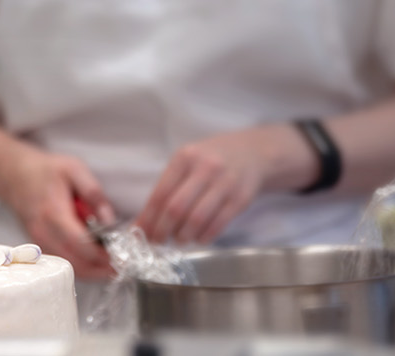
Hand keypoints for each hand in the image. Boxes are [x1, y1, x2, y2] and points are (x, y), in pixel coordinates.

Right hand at [2, 151, 113, 279]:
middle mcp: (43, 233)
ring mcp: (39, 242)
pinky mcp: (39, 247)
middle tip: (122, 264)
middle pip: (76, 263)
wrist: (13, 175)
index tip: (122, 254)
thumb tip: (110, 220)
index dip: (102, 254)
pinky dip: (81, 266)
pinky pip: (63, 263)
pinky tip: (95, 258)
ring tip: (112, 263)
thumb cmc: (45, 171)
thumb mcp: (74, 169)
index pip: (80, 244)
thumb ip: (94, 193)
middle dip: (101, 269)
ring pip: (69, 268)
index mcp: (53, 213)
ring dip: (92, 271)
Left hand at [136, 128, 271, 244]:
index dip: (149, 217)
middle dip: (163, 229)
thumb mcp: (187, 163)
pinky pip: (218, 223)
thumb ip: (167, 188)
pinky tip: (198, 238)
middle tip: (158, 241)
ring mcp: (225, 183)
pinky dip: (204, 236)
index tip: (141, 233)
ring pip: (197, 218)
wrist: (252, 153)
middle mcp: (204, 168)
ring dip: (183, 235)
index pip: (160, 193)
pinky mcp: (241, 198)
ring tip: (178, 240)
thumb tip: (144, 221)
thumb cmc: (210, 161)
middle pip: (176, 207)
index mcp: (184, 158)